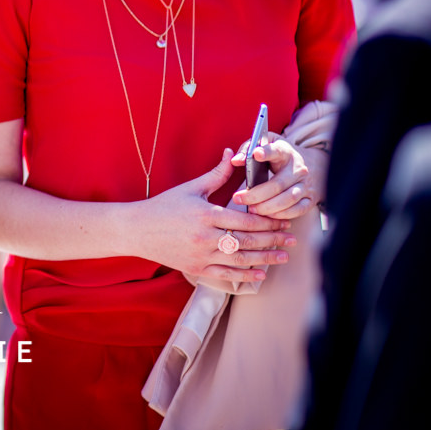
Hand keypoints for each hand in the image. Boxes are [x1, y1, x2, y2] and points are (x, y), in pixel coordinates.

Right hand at [135, 149, 295, 283]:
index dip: (268, 221)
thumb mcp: (190, 188)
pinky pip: (225, 273)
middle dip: (273, 239)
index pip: (245, 220)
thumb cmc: (164, 206)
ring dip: (265, 258)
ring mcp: (200, 254)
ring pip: (240, 259)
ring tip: (283, 257)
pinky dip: (244, 275)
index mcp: (206, 214)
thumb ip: (216, 174)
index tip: (284, 220)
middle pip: (247, 240)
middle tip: (292, 239)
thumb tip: (233, 154)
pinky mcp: (196, 267)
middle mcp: (205, 236)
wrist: (137, 229)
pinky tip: (260, 274)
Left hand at [231, 134, 321, 219]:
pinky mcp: (310, 199)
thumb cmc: (280, 156)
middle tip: (238, 198)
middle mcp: (299, 169)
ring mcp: (306, 185)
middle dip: (256, 194)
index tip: (256, 154)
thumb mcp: (266, 145)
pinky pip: (297, 210)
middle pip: (278, 184)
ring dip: (267, 207)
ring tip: (251, 209)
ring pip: (288, 199)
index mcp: (286, 152)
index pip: (277, 150)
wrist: (313, 165)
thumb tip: (235, 161)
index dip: (267, 152)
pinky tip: (267, 215)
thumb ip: (248, 149)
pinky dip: (281, 215)